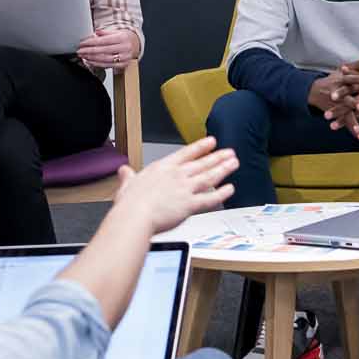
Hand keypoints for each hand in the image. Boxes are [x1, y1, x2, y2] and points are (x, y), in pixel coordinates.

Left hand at [76, 29, 137, 69]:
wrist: (135, 45)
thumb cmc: (123, 38)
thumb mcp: (115, 31)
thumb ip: (105, 32)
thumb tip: (95, 33)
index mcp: (122, 38)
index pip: (103, 41)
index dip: (91, 42)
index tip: (82, 43)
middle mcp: (124, 48)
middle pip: (103, 50)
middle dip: (89, 51)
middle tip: (80, 51)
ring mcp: (124, 58)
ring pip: (104, 59)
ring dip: (91, 58)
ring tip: (83, 56)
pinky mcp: (123, 65)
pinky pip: (107, 65)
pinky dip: (97, 64)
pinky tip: (90, 61)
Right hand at [111, 137, 237, 233]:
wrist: (135, 216)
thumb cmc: (130, 204)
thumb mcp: (127, 185)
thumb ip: (129, 177)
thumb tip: (125, 171)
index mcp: (162, 168)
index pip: (186, 153)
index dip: (201, 147)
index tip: (211, 142)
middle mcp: (177, 176)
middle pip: (202, 163)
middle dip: (218, 157)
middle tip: (230, 153)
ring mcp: (185, 189)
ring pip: (209, 177)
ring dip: (223, 169)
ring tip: (234, 164)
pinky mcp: (190, 205)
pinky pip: (210, 198)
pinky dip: (222, 194)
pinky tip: (230, 189)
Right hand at [308, 59, 358, 134]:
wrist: (313, 91)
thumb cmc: (332, 80)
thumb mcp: (341, 72)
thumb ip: (355, 66)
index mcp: (340, 81)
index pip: (349, 79)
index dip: (357, 79)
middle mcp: (337, 94)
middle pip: (346, 99)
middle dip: (353, 103)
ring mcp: (336, 105)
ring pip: (345, 114)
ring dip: (352, 122)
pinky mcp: (336, 114)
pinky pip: (345, 122)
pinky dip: (352, 129)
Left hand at [336, 69, 358, 131]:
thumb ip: (353, 71)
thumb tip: (342, 68)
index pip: (352, 87)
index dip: (341, 92)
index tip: (331, 97)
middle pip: (353, 103)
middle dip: (340, 110)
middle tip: (326, 116)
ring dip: (345, 121)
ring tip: (332, 126)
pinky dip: (356, 123)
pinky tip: (346, 127)